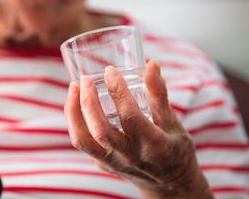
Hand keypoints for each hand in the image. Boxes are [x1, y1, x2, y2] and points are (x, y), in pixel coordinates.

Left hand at [63, 60, 212, 197]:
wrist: (169, 184)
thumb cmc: (174, 149)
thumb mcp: (173, 123)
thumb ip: (159, 94)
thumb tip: (152, 64)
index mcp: (153, 144)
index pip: (130, 115)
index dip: (118, 90)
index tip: (110, 71)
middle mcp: (130, 156)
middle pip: (100, 130)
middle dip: (88, 102)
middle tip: (85, 80)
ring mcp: (113, 163)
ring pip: (83, 140)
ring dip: (73, 112)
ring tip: (73, 88)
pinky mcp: (103, 164)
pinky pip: (83, 143)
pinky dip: (76, 121)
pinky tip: (77, 103)